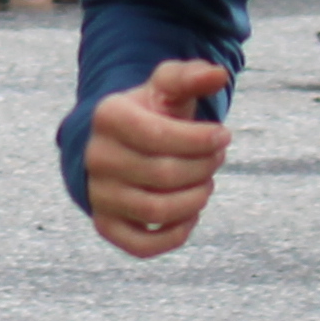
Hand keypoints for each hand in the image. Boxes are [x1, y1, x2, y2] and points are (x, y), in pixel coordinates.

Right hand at [86, 58, 234, 257]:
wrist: (117, 143)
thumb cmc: (151, 113)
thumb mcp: (166, 88)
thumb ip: (191, 76)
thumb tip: (220, 75)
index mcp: (108, 117)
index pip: (160, 136)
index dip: (201, 139)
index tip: (223, 135)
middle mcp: (96, 158)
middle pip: (164, 175)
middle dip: (203, 167)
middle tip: (216, 158)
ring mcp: (98, 195)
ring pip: (157, 211)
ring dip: (195, 199)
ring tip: (205, 183)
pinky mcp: (106, 225)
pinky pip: (142, 245)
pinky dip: (175, 235)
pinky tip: (191, 214)